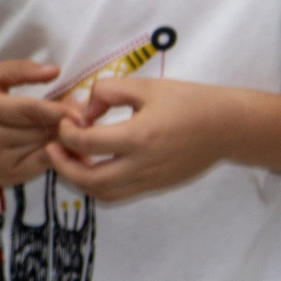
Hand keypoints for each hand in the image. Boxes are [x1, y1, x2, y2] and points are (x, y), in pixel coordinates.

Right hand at [0, 60, 71, 190]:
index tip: (80, 109)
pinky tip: (67, 147)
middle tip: (83, 119)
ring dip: (64, 138)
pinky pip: (44, 163)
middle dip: (66, 124)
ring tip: (74, 130)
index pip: (31, 110)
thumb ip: (19, 70)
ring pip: (45, 145)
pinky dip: (61, 155)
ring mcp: (0, 158)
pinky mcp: (9, 175)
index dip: (59, 110)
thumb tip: (54, 71)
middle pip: (41, 129)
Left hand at [44, 74, 239, 202]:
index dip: (66, 132)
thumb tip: (84, 110)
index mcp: (139, 137)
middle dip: (63, 166)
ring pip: (104, 194)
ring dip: (80, 181)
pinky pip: (120, 194)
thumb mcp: (145, 87)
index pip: (86, 144)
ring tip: (71, 159)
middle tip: (53, 148)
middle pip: (90, 180)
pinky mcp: (157, 187)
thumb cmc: (188, 101)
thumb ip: (107, 92)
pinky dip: (100, 185)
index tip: (66, 120)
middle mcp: (143, 165)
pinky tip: (94, 166)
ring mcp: (151, 181)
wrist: (228, 127)